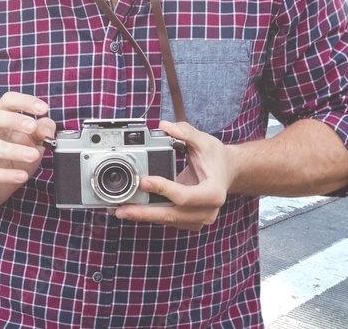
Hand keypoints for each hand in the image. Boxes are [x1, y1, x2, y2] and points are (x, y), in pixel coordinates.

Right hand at [0, 92, 55, 208]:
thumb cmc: (12, 159)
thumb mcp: (32, 142)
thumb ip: (42, 131)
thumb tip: (47, 131)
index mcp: (0, 121)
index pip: (8, 101)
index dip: (25, 101)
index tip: (44, 109)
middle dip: (13, 120)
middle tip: (32, 127)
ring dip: (15, 150)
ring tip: (34, 155)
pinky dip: (7, 175)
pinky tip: (22, 175)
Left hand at [113, 121, 232, 231]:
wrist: (227, 171)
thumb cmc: (216, 157)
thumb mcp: (204, 141)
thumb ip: (185, 132)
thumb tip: (165, 126)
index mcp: (214, 193)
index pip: (185, 196)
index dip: (163, 189)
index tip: (143, 181)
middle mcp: (207, 211)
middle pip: (172, 214)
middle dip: (145, 212)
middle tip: (122, 209)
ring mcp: (198, 219)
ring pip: (167, 220)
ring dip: (144, 216)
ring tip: (121, 210)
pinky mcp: (188, 221)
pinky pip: (167, 220)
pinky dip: (150, 215)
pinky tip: (134, 209)